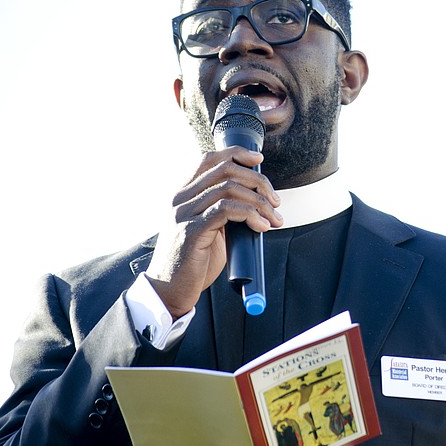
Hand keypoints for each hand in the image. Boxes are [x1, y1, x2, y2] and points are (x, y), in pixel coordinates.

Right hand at [145, 147, 282, 317]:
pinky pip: (226, 210)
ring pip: (229, 189)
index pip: (208, 160)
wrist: (170, 290)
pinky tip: (261, 227)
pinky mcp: (191, 231)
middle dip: (258, 182)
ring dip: (259, 202)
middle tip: (275, 202)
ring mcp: (183, 214)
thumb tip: (254, 200)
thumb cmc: (193, 262)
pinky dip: (250, 215)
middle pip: (225, 170)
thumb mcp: (209, 229)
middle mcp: (180, 199)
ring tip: (274, 219)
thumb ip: (222, 211)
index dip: (236, 154)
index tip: (259, 160)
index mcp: (183, 195)